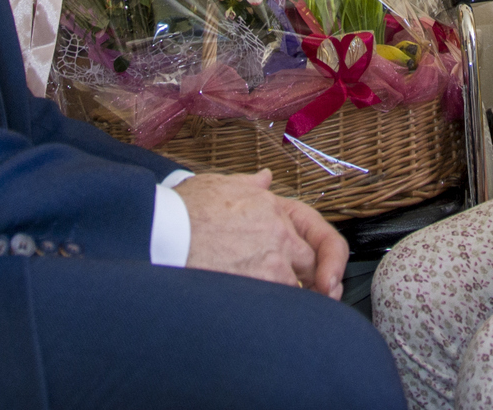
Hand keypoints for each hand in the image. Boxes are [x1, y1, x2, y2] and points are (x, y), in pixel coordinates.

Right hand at [175, 168, 348, 298]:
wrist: (163, 230)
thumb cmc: (185, 210)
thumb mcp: (220, 184)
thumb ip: (250, 186)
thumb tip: (265, 178)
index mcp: (275, 208)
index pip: (319, 235)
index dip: (329, 258)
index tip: (327, 276)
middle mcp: (280, 235)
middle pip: (311, 267)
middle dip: (306, 282)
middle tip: (298, 295)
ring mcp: (272, 264)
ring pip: (293, 290)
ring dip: (282, 297)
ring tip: (262, 304)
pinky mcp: (259, 288)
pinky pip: (277, 307)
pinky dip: (270, 313)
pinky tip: (252, 314)